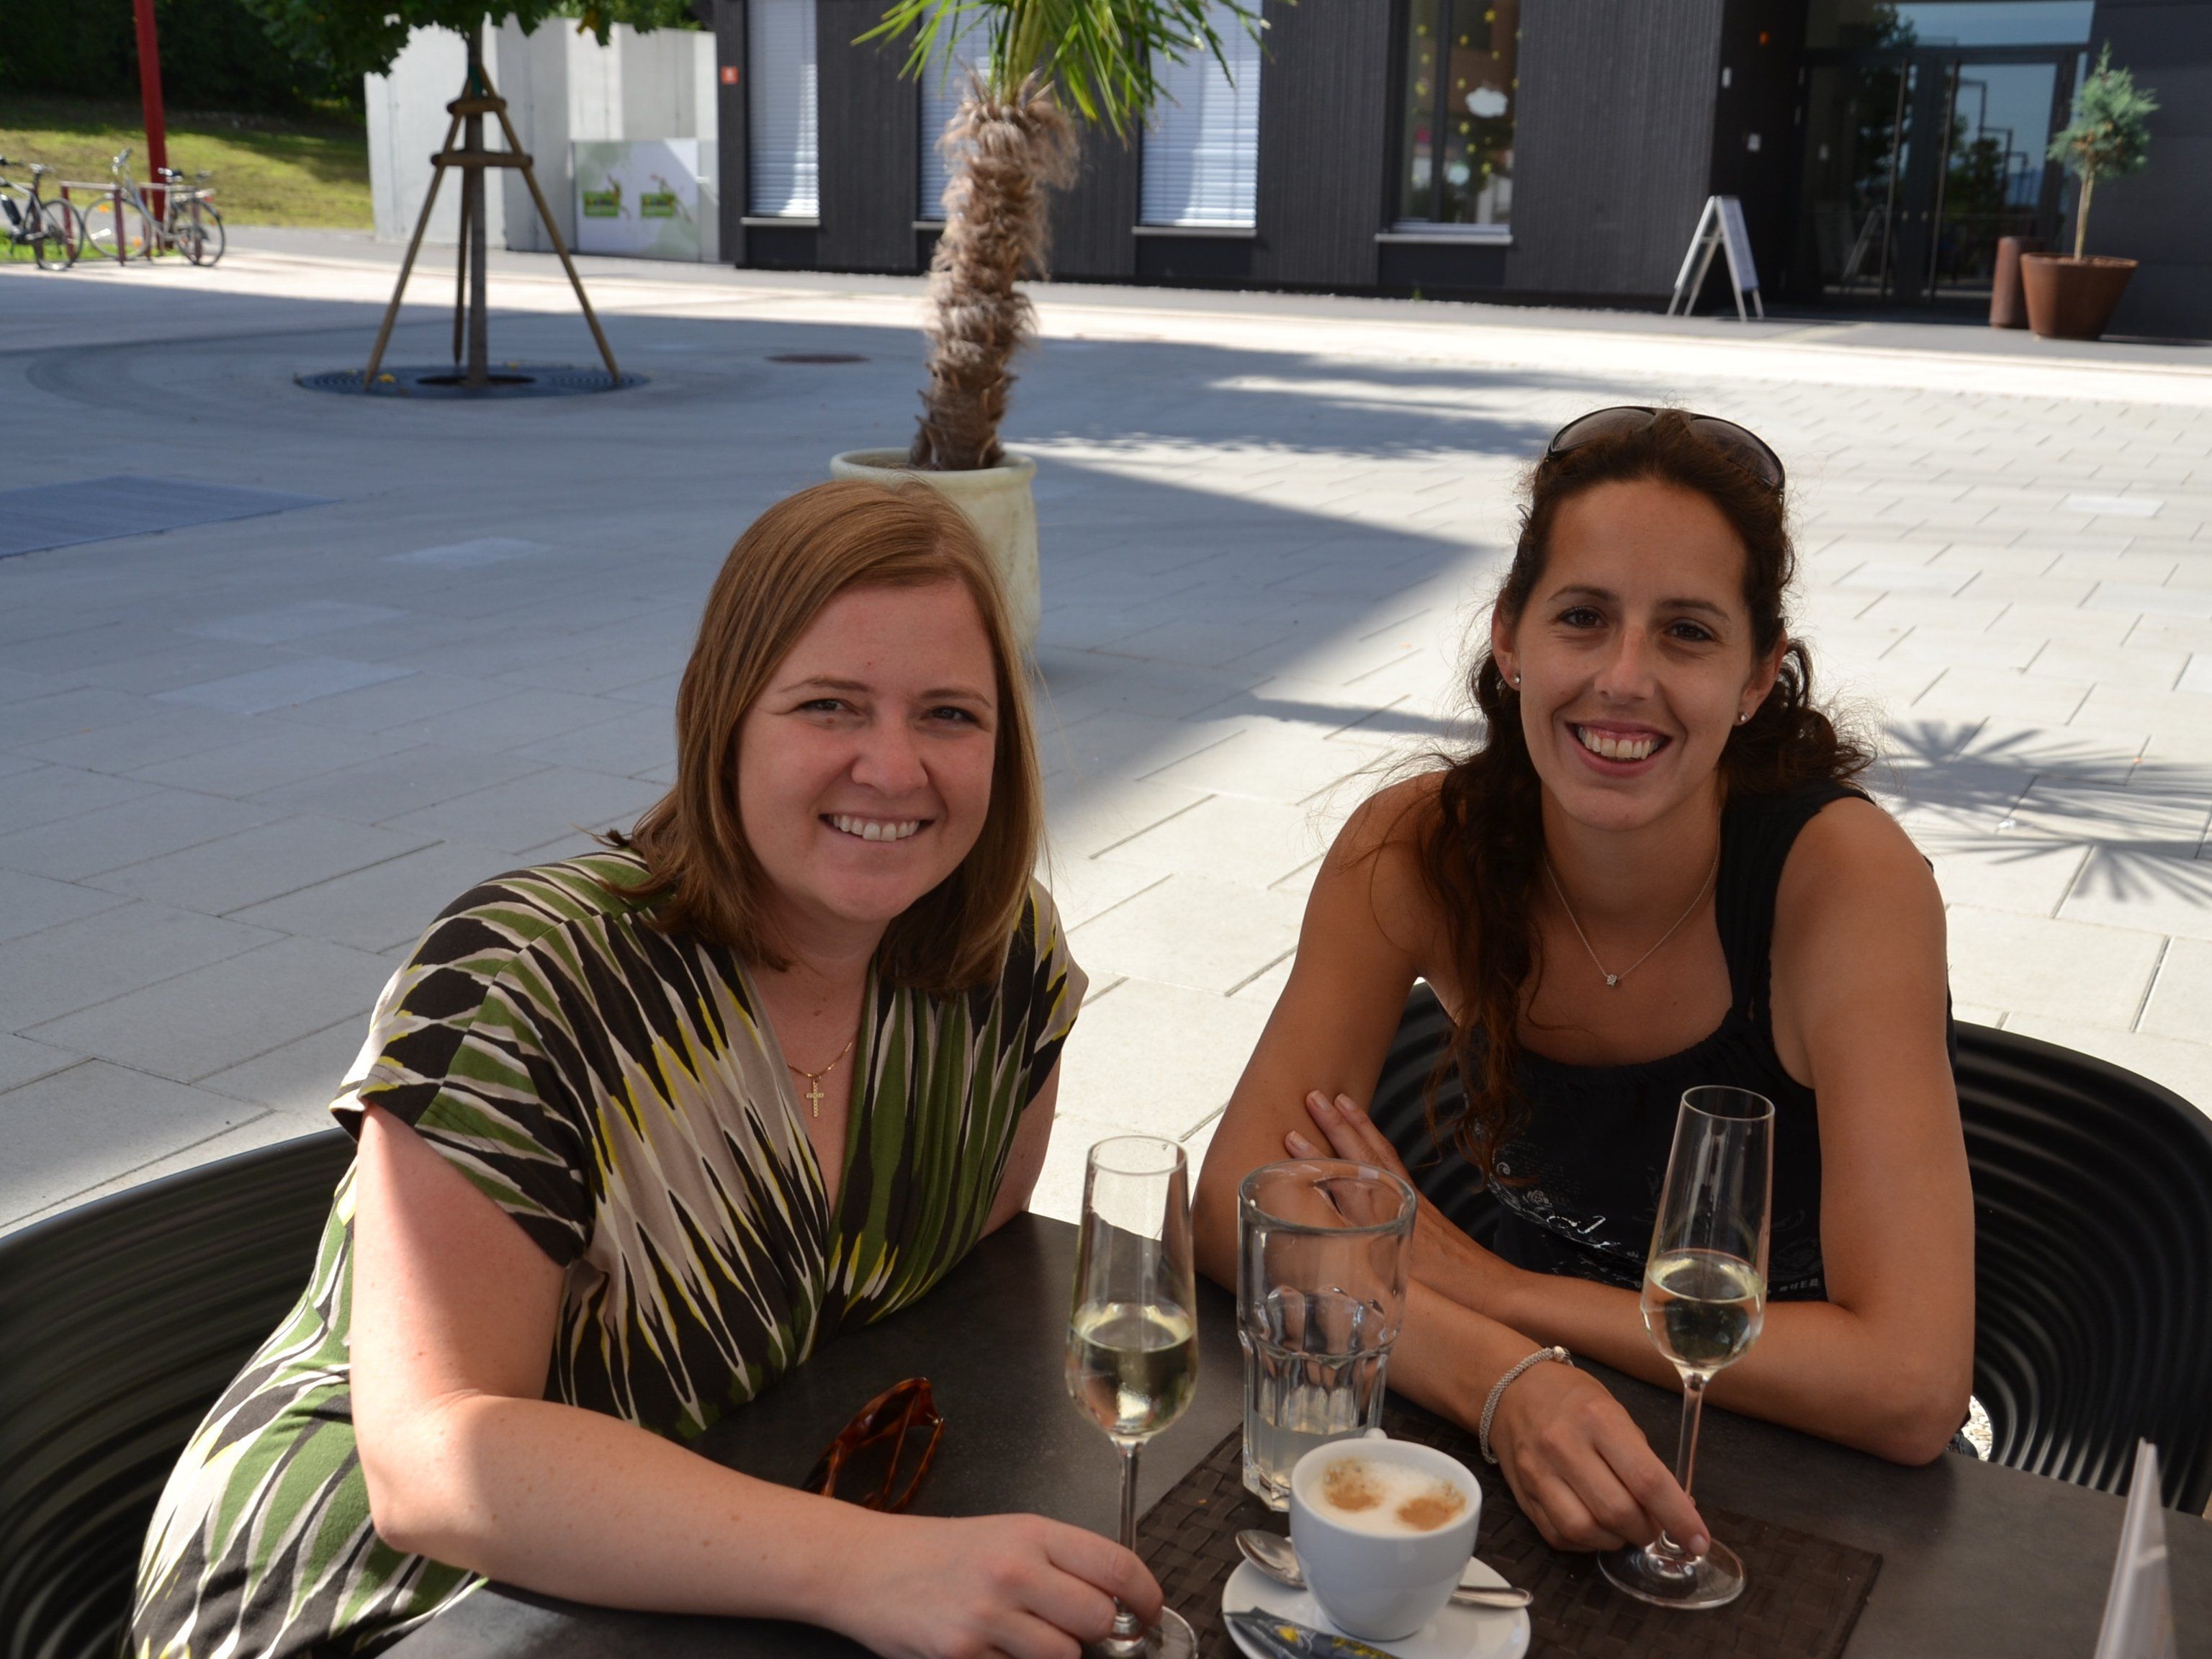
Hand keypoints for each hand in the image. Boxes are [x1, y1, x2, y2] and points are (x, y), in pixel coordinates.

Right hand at [838, 1511, 1161, 1658]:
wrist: (868, 1566)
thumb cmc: (942, 1551)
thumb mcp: (1006, 1535)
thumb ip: (1059, 1562)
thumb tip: (1116, 1600)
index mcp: (1032, 1533)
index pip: (1115, 1565)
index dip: (1145, 1595)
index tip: (1149, 1612)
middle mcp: (1014, 1570)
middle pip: (1097, 1619)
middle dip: (1095, 1631)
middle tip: (1073, 1626)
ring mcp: (988, 1616)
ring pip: (1064, 1656)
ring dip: (1055, 1655)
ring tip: (1025, 1637)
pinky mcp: (963, 1654)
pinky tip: (990, 1648)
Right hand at [1285, 1092, 1512, 1313]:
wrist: (1492, 1291)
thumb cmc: (1445, 1294)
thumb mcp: (1392, 1284)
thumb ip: (1358, 1263)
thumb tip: (1321, 1252)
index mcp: (1384, 1220)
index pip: (1344, 1178)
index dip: (1316, 1158)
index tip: (1292, 1136)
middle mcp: (1396, 1201)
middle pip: (1363, 1154)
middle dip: (1336, 1124)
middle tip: (1315, 1097)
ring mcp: (1410, 1199)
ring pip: (1381, 1153)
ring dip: (1359, 1125)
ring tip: (1342, 1102)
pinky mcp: (1421, 1204)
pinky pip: (1394, 1164)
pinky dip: (1378, 1145)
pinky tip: (1371, 1141)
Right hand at [1485, 1360, 1708, 1555]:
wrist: (1511, 1389)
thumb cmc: (1573, 1398)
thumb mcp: (1615, 1412)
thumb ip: (1643, 1460)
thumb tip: (1677, 1508)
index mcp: (1598, 1419)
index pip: (1647, 1480)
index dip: (1678, 1517)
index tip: (1698, 1539)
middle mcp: (1564, 1446)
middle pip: (1618, 1512)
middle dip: (1648, 1531)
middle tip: (1654, 1526)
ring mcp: (1539, 1472)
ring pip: (1587, 1531)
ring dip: (1617, 1540)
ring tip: (1624, 1527)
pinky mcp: (1522, 1495)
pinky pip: (1561, 1536)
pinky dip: (1588, 1542)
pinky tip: (1596, 1526)